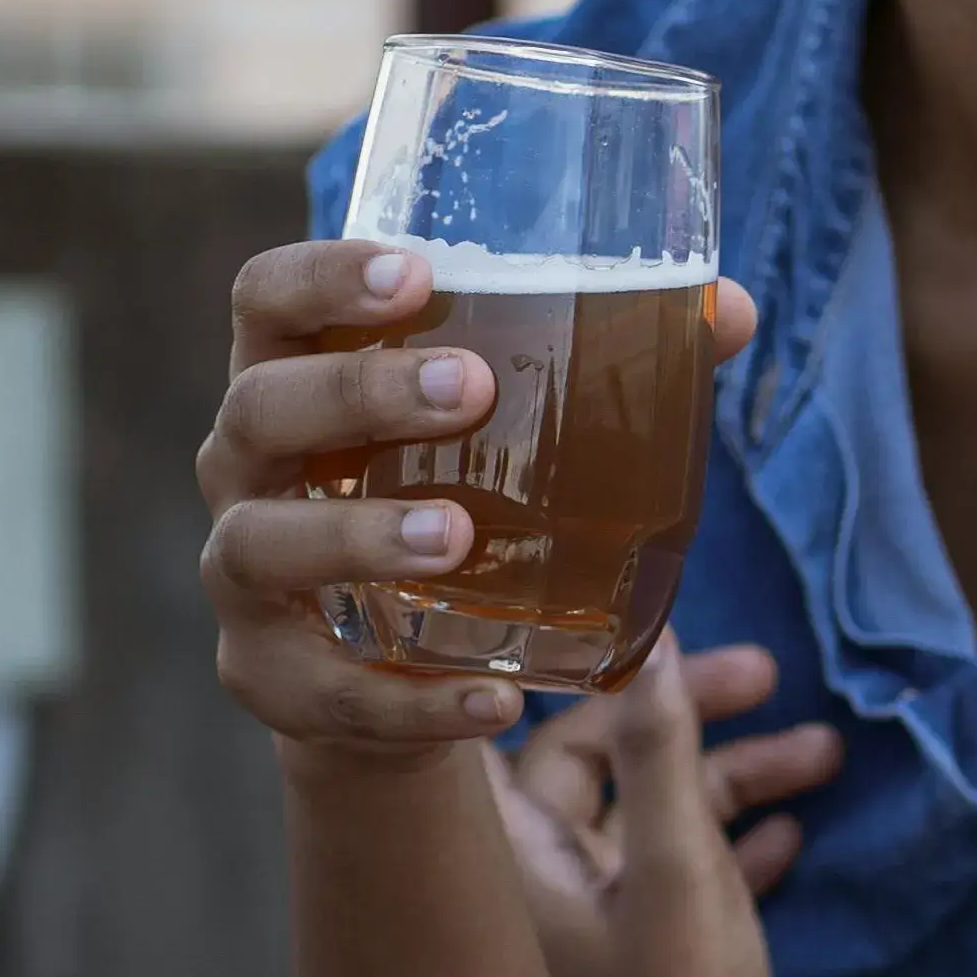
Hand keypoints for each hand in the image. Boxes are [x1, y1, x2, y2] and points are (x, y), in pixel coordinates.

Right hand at [195, 240, 764, 764]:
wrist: (391, 662)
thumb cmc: (450, 492)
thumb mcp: (505, 427)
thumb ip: (608, 363)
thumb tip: (731, 311)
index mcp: (294, 375)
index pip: (267, 300)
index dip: (322, 276)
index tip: (415, 274)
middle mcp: (246, 469)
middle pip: (258, 409)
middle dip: (356, 393)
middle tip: (466, 391)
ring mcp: (244, 577)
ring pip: (262, 545)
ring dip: (359, 537)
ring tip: (458, 537)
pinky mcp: (270, 679)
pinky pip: (330, 693)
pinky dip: (412, 701)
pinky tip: (497, 696)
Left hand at [492, 638, 845, 944]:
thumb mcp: (676, 872)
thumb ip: (658, 750)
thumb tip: (648, 635)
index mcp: (520, 853)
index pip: (488, 733)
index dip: (523, 669)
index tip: (586, 611)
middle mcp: (547, 876)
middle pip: (599, 759)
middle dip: (684, 712)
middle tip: (768, 673)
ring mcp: (598, 917)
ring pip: (655, 810)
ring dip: (733, 777)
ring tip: (828, 751)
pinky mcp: (651, 954)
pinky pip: (682, 869)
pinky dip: (731, 842)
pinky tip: (792, 831)